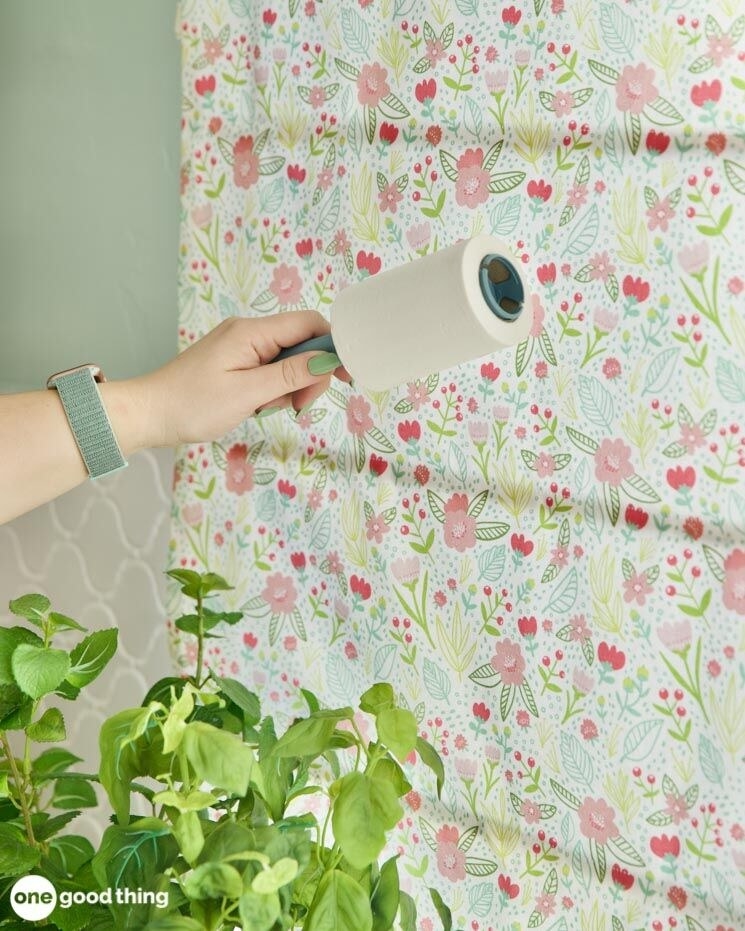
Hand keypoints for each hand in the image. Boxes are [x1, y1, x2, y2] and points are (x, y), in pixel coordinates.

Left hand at [132, 312, 347, 446]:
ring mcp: (241, 346)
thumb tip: (328, 359)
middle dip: (309, 374)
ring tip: (270, 408)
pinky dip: (274, 389)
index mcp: (252, 332)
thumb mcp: (247, 393)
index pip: (309, 323)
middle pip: (302, 342)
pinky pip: (270, 370)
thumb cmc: (192, 405)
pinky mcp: (236, 361)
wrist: (149, 415)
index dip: (333, 346)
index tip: (345, 376)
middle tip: (297, 406)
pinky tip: (260, 405)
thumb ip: (290, 375)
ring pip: (288, 359)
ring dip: (291, 386)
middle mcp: (249, 332)